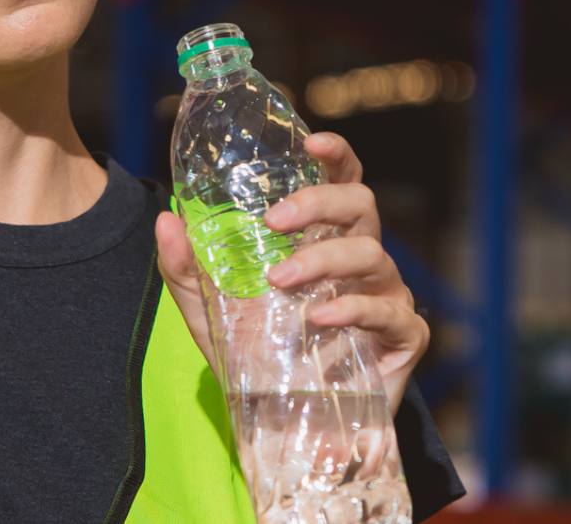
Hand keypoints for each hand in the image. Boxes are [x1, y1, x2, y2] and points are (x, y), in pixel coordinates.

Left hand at [154, 130, 430, 405]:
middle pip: (362, 204)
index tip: (311, 141)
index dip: (336, 154)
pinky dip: (355, 310)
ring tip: (281, 280)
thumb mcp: (209, 314)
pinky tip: (319, 320)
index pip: (342, 181)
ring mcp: (388, 296)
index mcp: (325, 239)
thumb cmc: (258, 359)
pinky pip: (390, 312)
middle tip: (274, 220)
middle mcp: (362, 259)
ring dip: (324, 259)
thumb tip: (166, 218)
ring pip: (373, 254)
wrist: (288, 429)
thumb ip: (187, 268)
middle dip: (319, 203)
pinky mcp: (404, 338)